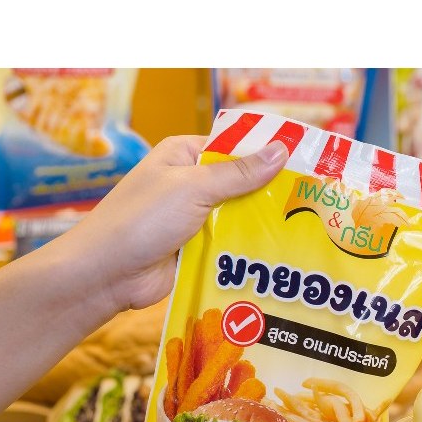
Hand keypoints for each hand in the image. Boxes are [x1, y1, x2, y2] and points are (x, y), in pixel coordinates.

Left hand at [64, 135, 288, 313]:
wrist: (105, 274)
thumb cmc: (140, 220)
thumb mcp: (193, 188)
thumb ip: (238, 174)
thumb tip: (281, 151)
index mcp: (184, 155)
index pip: (235, 147)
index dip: (268, 154)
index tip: (307, 163)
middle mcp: (190, 184)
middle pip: (241, 185)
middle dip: (271, 195)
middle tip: (315, 203)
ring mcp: (193, 220)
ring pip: (238, 219)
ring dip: (261, 227)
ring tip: (306, 232)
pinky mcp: (195, 252)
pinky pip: (229, 247)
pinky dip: (247, 252)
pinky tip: (279, 257)